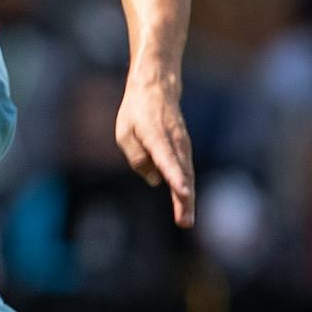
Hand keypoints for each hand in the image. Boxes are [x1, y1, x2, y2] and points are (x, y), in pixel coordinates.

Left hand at [115, 74, 195, 227]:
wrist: (156, 90)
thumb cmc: (136, 113)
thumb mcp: (125, 133)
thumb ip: (137, 158)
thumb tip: (154, 180)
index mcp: (156, 137)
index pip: (167, 159)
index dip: (175, 176)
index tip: (182, 192)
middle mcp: (174, 142)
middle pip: (181, 173)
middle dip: (184, 199)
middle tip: (185, 221)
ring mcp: (183, 146)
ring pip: (186, 175)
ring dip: (187, 199)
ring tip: (185, 220)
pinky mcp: (184, 149)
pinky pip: (185, 171)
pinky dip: (186, 188)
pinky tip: (184, 206)